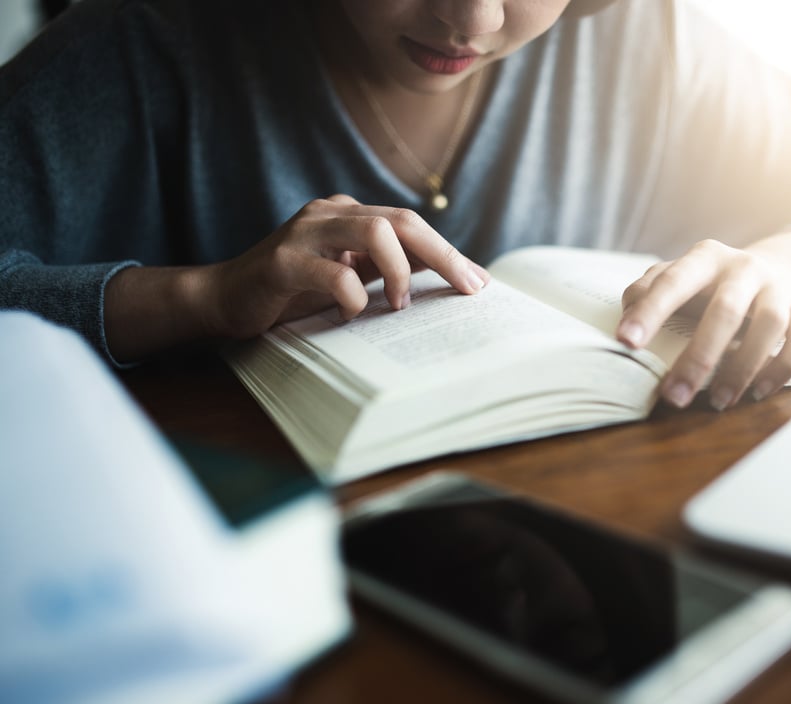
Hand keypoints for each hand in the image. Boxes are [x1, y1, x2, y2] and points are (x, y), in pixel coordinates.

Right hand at [206, 194, 489, 338]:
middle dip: (443, 255)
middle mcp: (329, 214)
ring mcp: (304, 233)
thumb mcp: (349, 277)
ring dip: (399, 272)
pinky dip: (353, 298)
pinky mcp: (281, 261)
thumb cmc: (293, 293)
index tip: (479, 283)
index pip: (411, 223)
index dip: (449, 251)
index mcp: (349, 214)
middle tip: (466, 289)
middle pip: (401, 221)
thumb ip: (388, 271)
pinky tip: (351, 316)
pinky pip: (334, 274)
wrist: (223, 299)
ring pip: (374, 233)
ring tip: (399, 305)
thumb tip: (451, 280)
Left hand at [616, 238, 790, 410]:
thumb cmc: (710, 284)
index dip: (650, 313)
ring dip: (743, 368)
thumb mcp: (678, 277)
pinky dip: (782, 369)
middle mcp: (744, 267)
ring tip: (718, 401)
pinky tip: (757, 392)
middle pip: (726, 310)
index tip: (627, 342)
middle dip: (699, 357)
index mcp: (705, 258)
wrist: (774, 268)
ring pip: (769, 326)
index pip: (674, 282)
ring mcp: (778, 288)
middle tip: (675, 395)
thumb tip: (626, 322)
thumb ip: (647, 292)